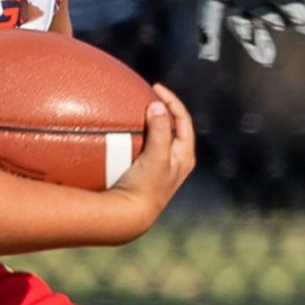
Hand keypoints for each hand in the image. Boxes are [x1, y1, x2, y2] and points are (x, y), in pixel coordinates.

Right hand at [105, 83, 196, 232]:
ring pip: (157, 137)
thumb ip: (159, 130)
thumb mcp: (156, 156)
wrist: (131, 216)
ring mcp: (160, 168)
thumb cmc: (146, 187)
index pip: (183, 119)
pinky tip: (119, 134)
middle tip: (145, 96)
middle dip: (161, 109)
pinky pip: (142, 148)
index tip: (154, 88)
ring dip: (148, 122)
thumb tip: (157, 105)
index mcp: (185, 156)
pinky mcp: (145, 173)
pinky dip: (135, 137)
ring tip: (133, 110)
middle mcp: (176, 161)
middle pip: (172, 126)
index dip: (172, 101)